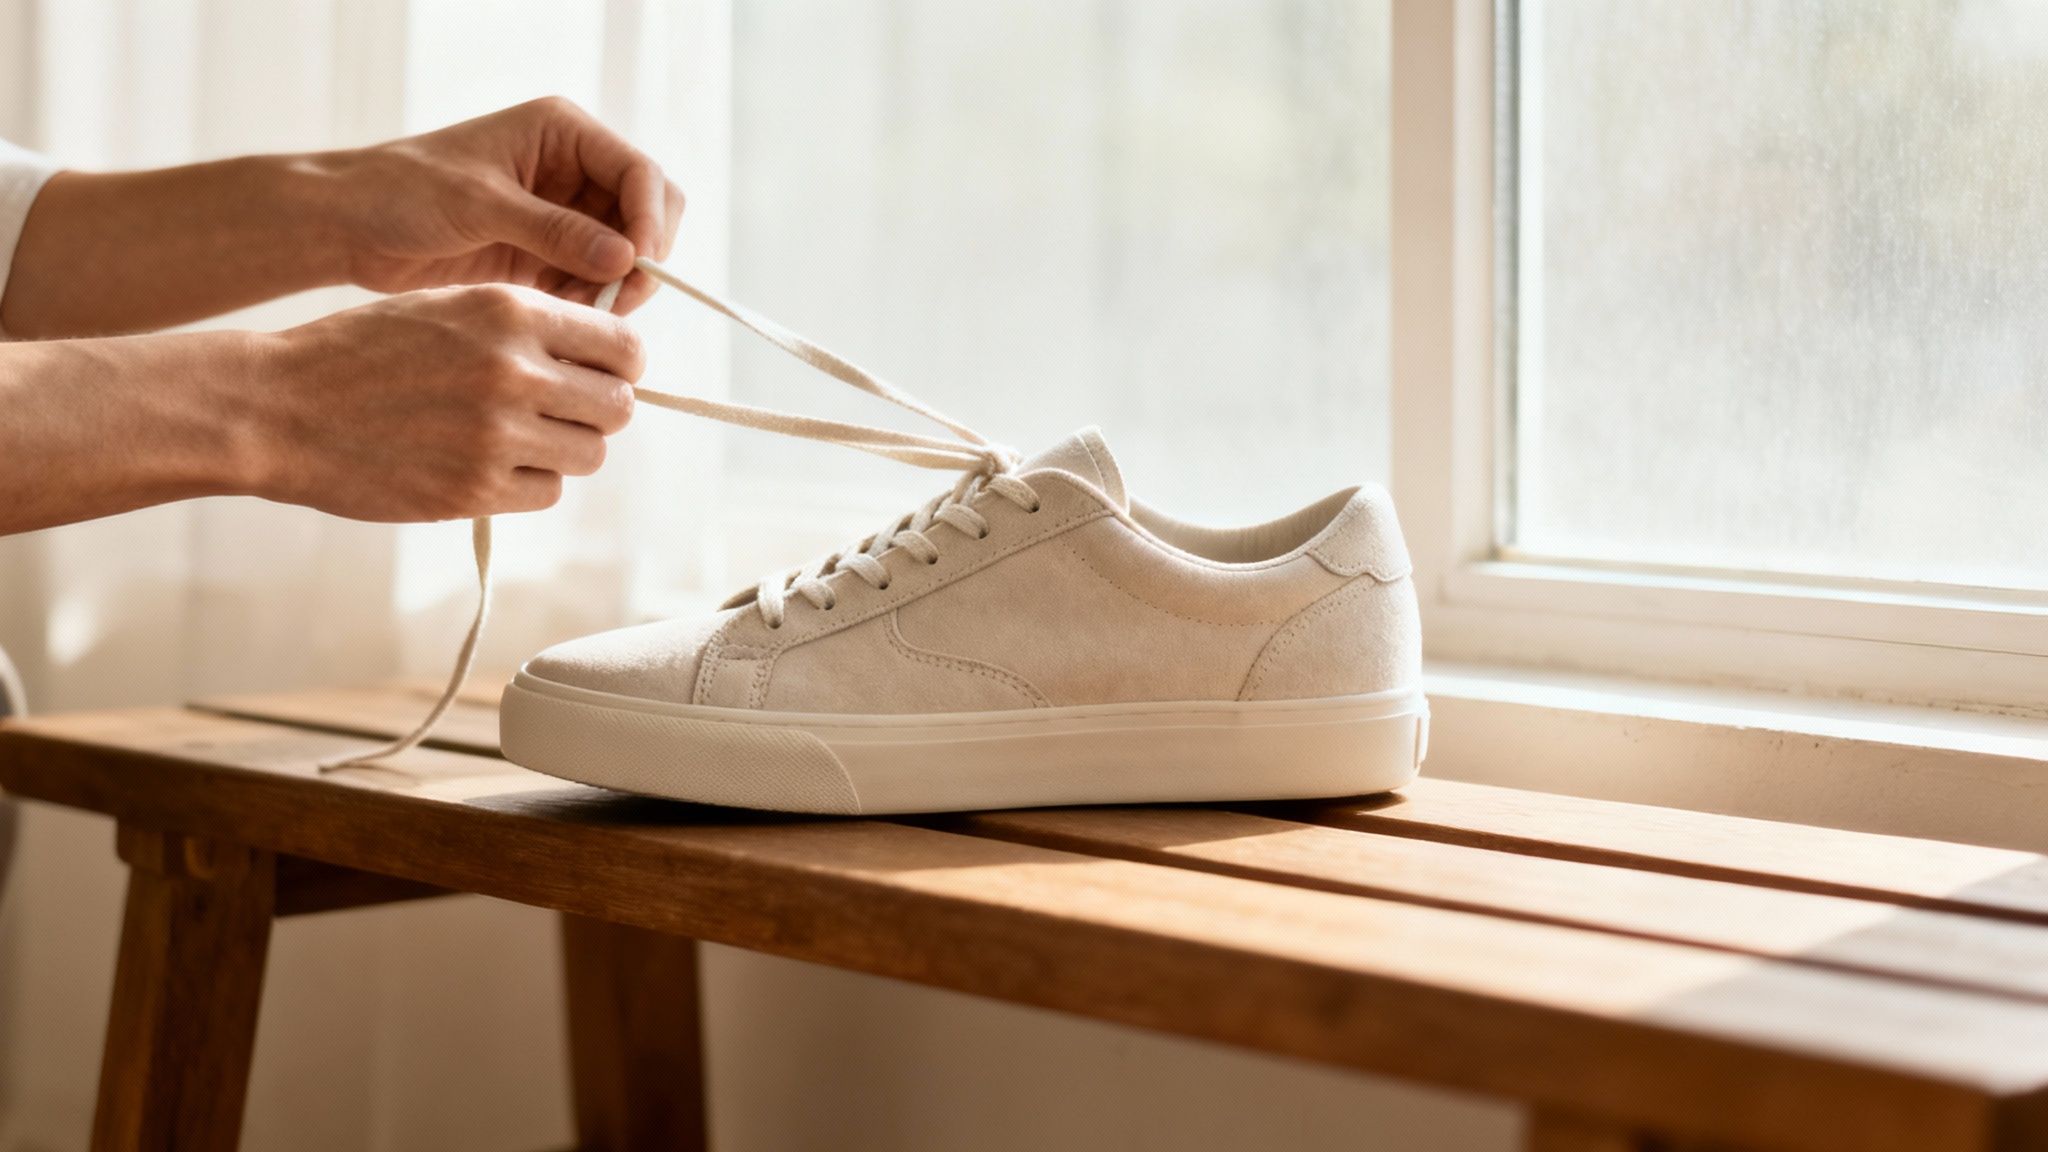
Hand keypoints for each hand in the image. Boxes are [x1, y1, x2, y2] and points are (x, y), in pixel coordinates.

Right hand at [250, 284, 641, 521]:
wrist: (278, 408)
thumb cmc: (362, 352)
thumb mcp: (448, 306)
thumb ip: (526, 324)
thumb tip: (602, 356)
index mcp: (510, 312)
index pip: (625, 346)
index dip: (620, 366)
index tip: (601, 374)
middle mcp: (514, 370)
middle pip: (618, 406)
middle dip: (596, 412)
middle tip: (560, 413)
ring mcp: (497, 434)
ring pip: (589, 453)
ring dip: (564, 450)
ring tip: (516, 438)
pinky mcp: (476, 490)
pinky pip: (547, 492)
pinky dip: (528, 484)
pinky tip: (487, 465)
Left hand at [328, 97, 685, 313]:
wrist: (349, 226)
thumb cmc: (401, 192)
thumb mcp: (480, 205)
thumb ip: (555, 230)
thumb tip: (627, 258)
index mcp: (562, 133)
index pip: (640, 174)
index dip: (650, 222)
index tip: (637, 268)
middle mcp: (573, 169)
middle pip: (647, 214)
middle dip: (641, 260)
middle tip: (616, 302)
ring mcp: (564, 213)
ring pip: (626, 255)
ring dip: (615, 288)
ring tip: (578, 317)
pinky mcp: (548, 253)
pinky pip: (594, 281)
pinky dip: (588, 304)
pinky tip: (562, 319)